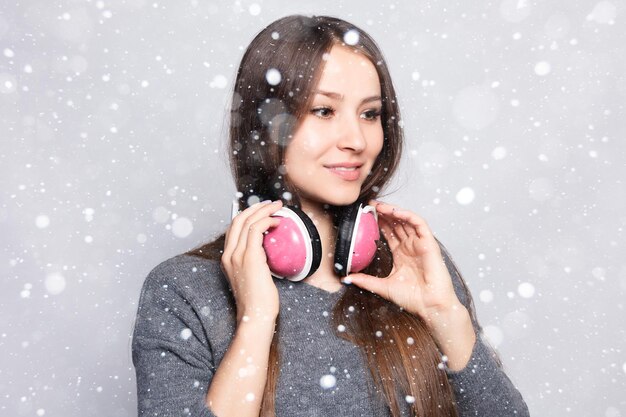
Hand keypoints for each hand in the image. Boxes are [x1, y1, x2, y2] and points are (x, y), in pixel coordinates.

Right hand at [221, 200, 282, 322]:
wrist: (255, 316)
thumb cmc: (258, 301)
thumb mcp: (252, 277)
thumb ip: (254, 263)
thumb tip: (267, 252)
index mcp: (227, 259)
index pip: (233, 228)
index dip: (247, 215)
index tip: (262, 211)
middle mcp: (229, 254)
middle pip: (238, 220)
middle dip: (256, 208)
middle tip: (272, 204)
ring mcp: (237, 255)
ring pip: (248, 221)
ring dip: (264, 210)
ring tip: (278, 207)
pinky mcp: (250, 257)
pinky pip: (257, 229)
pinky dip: (268, 221)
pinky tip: (279, 222)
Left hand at [344, 200, 475, 368]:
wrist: (429, 306)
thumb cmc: (412, 299)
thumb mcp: (382, 287)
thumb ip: (365, 281)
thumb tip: (346, 279)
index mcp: (401, 254)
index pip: (389, 233)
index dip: (379, 223)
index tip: (366, 215)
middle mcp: (411, 247)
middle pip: (397, 224)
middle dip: (384, 213)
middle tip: (370, 205)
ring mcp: (420, 244)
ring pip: (407, 220)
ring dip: (393, 211)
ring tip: (379, 205)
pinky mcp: (429, 243)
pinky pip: (419, 223)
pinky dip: (407, 215)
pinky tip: (394, 212)